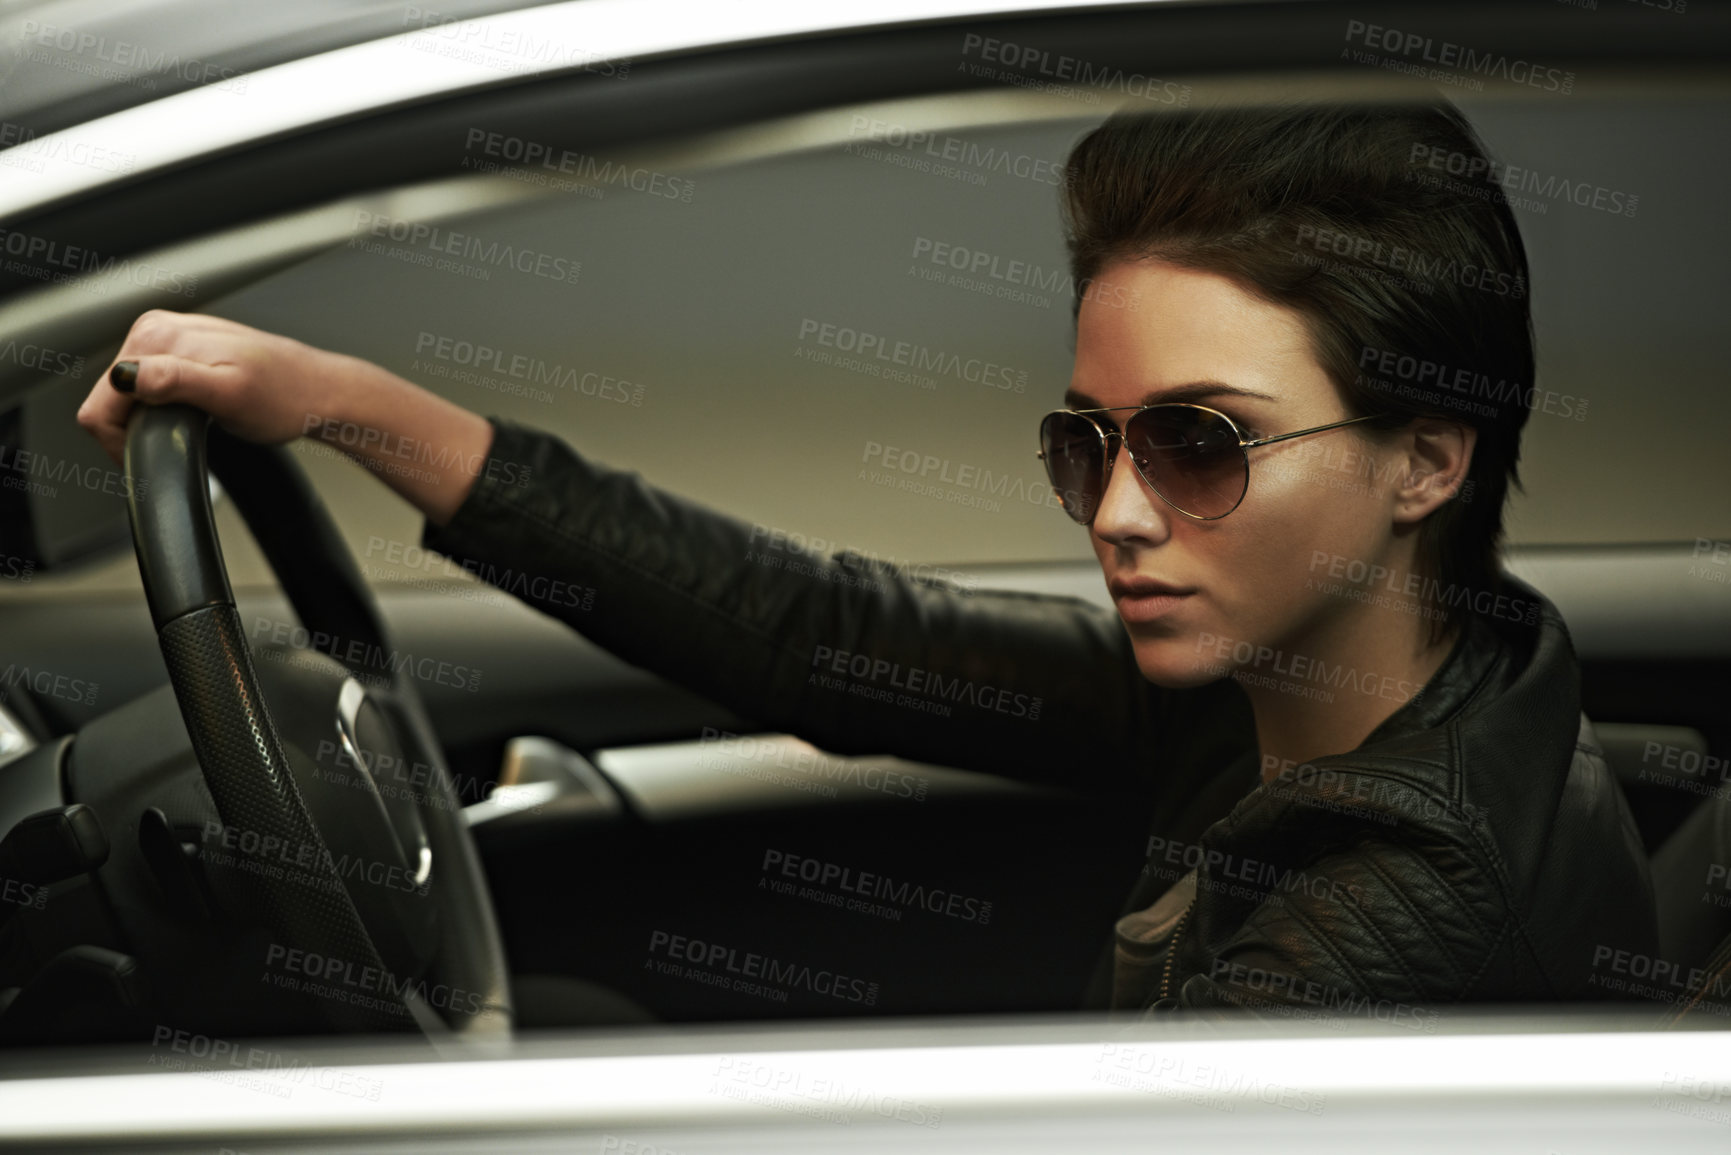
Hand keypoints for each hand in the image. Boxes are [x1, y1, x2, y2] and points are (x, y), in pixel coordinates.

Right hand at [76, 309, 344, 465]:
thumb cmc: (284, 397)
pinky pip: (146, 389)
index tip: (159, 452)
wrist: (319, 392)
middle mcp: (155, 330)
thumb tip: (128, 374)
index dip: (122, 440)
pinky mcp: (178, 352)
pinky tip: (190, 415)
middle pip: (108, 397)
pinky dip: (161, 410)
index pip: (101, 402)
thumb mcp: (229, 394)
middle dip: (136, 429)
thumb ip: (174, 381)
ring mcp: (166, 339)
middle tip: (181, 441)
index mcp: (156, 337)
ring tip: (191, 427)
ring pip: (125, 396)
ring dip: (149, 420)